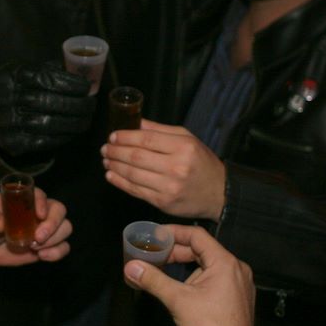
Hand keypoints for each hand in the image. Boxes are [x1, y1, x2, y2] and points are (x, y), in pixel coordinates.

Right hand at [0, 61, 94, 155]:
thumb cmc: (21, 89)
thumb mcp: (28, 71)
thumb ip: (50, 70)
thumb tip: (83, 76)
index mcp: (10, 75)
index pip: (44, 78)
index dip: (69, 83)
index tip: (86, 87)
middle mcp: (4, 97)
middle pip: (46, 101)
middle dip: (75, 104)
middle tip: (91, 104)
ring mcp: (5, 121)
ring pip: (46, 123)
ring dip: (73, 122)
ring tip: (87, 118)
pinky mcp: (11, 141)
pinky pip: (42, 141)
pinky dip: (62, 137)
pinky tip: (73, 131)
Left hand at [0, 188, 71, 265]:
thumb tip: (1, 224)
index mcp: (24, 198)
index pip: (40, 195)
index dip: (43, 204)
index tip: (39, 216)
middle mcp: (39, 210)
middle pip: (59, 210)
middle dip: (53, 225)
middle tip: (38, 238)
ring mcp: (45, 228)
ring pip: (65, 228)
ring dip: (55, 239)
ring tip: (35, 249)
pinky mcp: (47, 245)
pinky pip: (63, 247)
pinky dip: (57, 252)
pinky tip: (42, 256)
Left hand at [101, 120, 225, 220]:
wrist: (220, 194)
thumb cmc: (202, 163)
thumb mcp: (188, 139)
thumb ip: (161, 130)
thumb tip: (136, 122)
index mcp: (183, 147)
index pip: (146, 139)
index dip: (125, 137)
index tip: (113, 135)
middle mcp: (176, 167)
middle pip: (137, 157)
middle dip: (116, 151)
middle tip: (105, 148)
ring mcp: (169, 187)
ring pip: (133, 174)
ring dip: (115, 166)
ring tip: (106, 159)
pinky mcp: (163, 202)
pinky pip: (136, 191)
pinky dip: (120, 182)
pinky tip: (111, 175)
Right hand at [124, 225, 254, 325]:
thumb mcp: (177, 300)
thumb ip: (153, 280)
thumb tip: (131, 267)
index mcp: (225, 263)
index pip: (197, 236)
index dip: (174, 232)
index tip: (155, 235)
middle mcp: (237, 269)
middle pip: (203, 250)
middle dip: (177, 252)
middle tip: (155, 255)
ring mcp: (240, 284)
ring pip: (209, 265)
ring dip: (186, 266)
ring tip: (164, 271)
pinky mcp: (238, 298)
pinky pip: (216, 278)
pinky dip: (197, 277)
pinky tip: (182, 288)